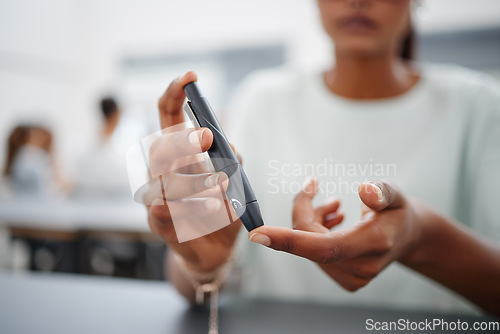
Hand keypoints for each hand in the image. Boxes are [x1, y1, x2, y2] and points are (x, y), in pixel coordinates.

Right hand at [147, 71, 240, 271]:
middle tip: (205, 137)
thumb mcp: (234, 180)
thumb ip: (231, 159)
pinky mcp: (160, 224)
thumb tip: (226, 144)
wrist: (214, 250)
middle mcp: (162, 172)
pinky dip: (183, 209)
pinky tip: (205, 207)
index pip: (168, 117)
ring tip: (223, 185)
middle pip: (161, 146)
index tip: (190, 77)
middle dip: (182, 140)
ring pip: (165, 181)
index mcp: (178, 154)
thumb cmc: (221, 208)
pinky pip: (163, 213)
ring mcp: (157, 198)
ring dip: (196, 181)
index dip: (175, 94)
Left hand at [248, 178, 422, 291]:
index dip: (289, 241)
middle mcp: (361, 267)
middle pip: (309, 239)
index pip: (323, 247)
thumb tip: (363, 190)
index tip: (257, 234)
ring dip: (312, 221)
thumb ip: (382, 191)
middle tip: (312, 187)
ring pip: (309, 246)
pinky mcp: (347, 280)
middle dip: (304, 210)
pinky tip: (332, 220)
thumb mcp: (397, 194)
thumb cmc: (398, 211)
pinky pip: (315, 253)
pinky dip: (316, 234)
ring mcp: (353, 278)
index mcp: (373, 244)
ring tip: (334, 206)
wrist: (408, 237)